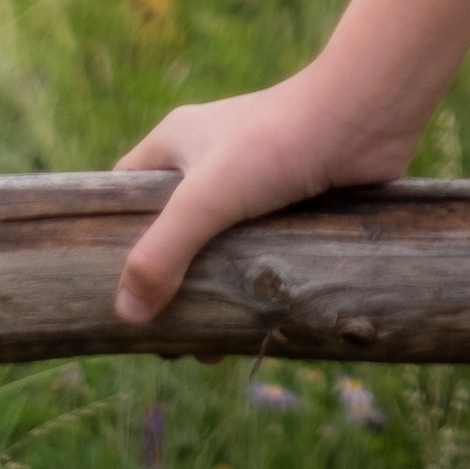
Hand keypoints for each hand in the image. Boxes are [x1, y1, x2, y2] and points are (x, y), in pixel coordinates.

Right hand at [112, 68, 415, 323]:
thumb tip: (127, 315)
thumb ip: (163, 253)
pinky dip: (247, 289)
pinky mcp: (288, 205)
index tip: (104, 296)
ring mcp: (252, 184)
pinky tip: (245, 330)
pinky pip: (255, 255)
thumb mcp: (207, 197)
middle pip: (169, 233)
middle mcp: (209, 162)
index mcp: (177, 144)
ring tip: (207, 352)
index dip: (110, 241)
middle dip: (165, 286)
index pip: (124, 195)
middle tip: (164, 343)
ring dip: (209, 297)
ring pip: (214, 251)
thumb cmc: (278, 142)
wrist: (365, 116)